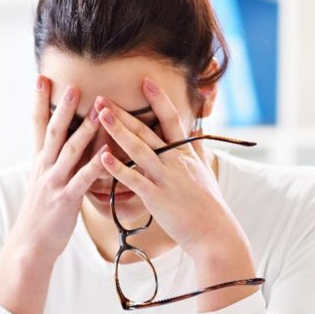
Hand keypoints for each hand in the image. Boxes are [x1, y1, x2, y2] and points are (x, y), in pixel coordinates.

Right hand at [0, 77, 105, 313]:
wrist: (29, 245)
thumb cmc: (39, 216)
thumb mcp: (42, 184)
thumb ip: (53, 164)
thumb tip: (64, 146)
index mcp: (39, 162)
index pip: (38, 126)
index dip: (39, 102)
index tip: (42, 80)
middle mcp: (45, 168)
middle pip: (54, 132)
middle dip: (63, 107)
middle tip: (72, 84)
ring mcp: (55, 183)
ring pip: (71, 151)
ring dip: (85, 129)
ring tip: (97, 111)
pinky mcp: (67, 199)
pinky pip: (84, 179)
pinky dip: (96, 165)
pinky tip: (108, 154)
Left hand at [96, 77, 251, 267]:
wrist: (214, 233)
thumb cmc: (208, 204)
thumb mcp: (205, 171)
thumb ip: (197, 150)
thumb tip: (196, 131)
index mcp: (185, 153)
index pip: (171, 119)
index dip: (158, 99)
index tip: (145, 81)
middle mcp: (175, 160)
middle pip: (147, 130)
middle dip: (124, 112)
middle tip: (102, 97)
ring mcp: (166, 177)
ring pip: (139, 148)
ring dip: (119, 130)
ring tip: (100, 115)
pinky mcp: (156, 197)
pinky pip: (134, 179)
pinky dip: (118, 168)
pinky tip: (102, 157)